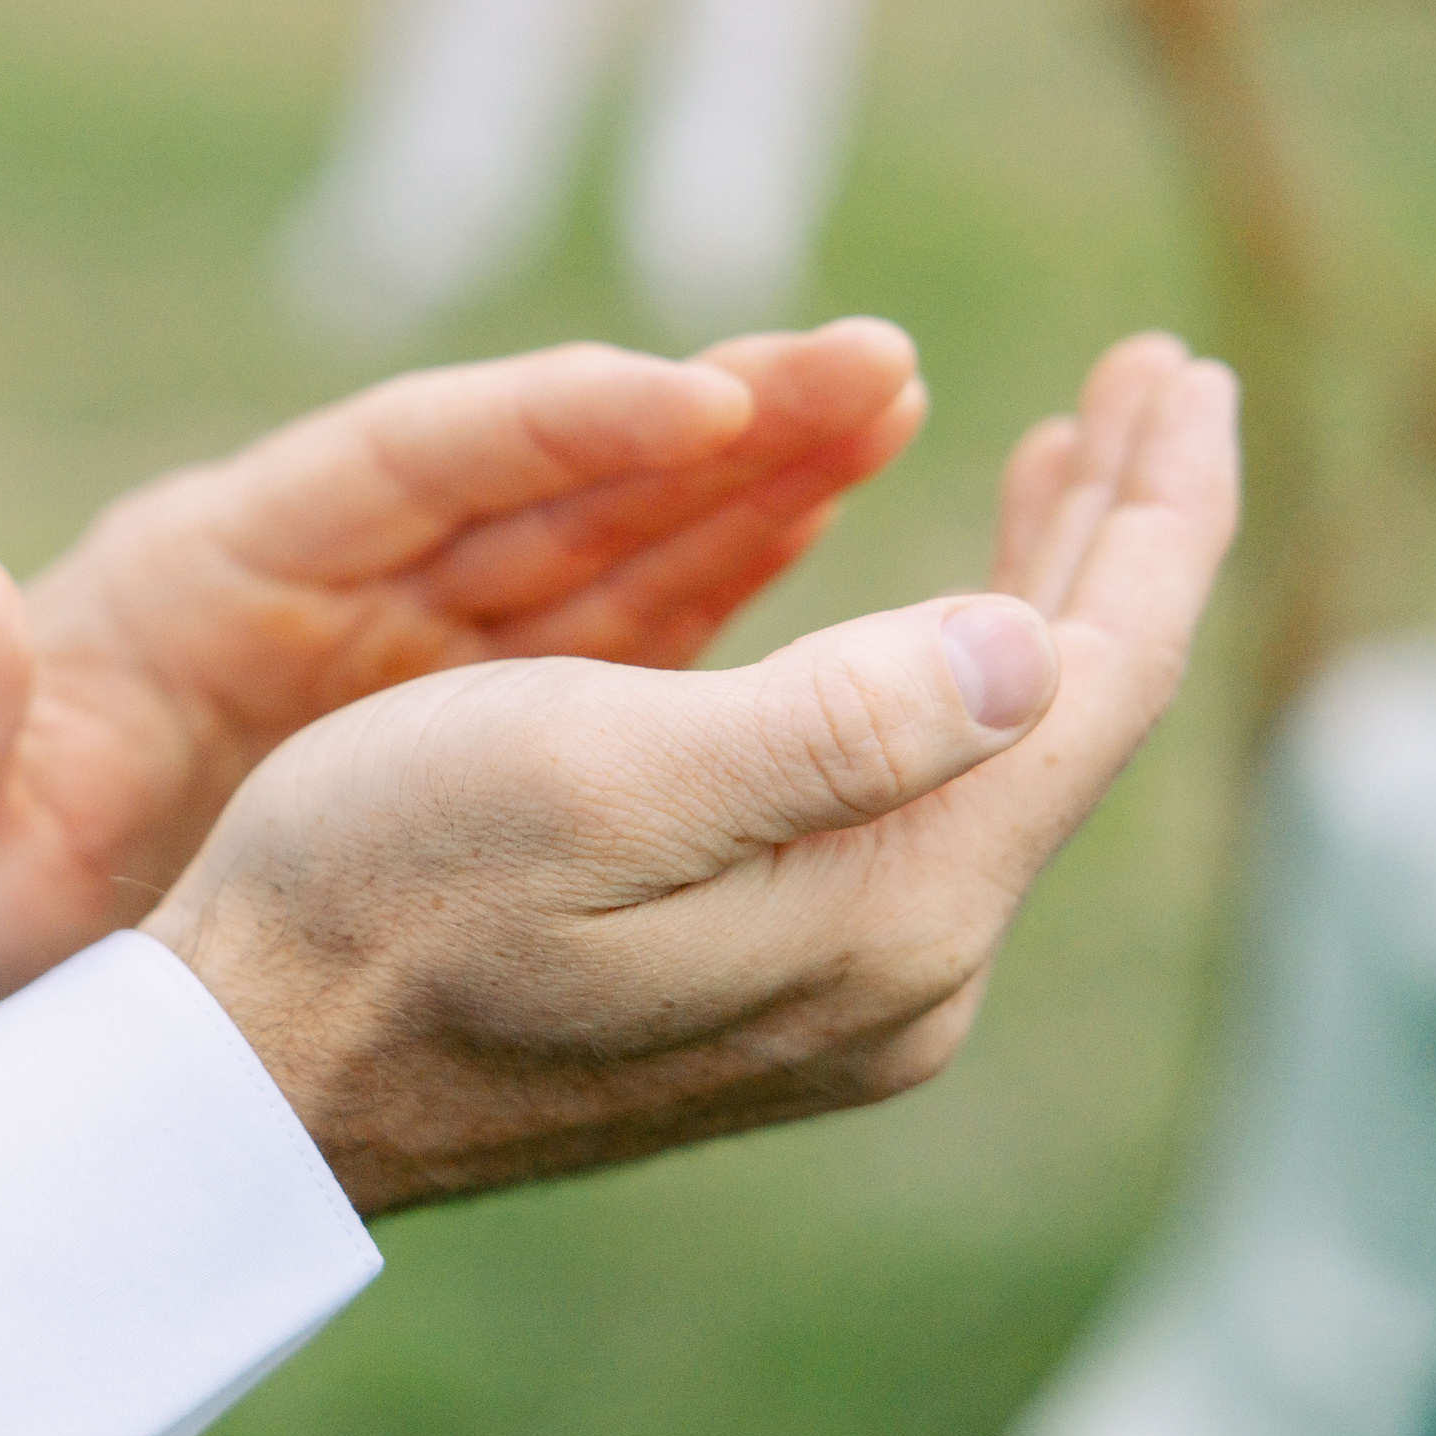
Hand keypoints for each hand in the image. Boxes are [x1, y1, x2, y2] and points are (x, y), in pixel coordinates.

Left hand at [0, 322, 926, 1053]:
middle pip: (533, 480)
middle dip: (698, 421)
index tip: (688, 398)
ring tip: (893, 405)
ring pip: (598, 547)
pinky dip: (712, 591)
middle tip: (872, 362)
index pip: (393, 467)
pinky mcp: (451, 731)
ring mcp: (400, 653)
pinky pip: (602, 645)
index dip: (543, 425)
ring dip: (743, 481)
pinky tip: (832, 542)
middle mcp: (324, 588)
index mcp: (205, 574)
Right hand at [139, 334, 1236, 1214]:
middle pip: (1065, 718)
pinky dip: (942, 680)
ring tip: (1059, 471)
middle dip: (1115, 537)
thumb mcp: (596, 778)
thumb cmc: (386, 892)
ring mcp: (836, 997)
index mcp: (881, 910)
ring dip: (1031, 598)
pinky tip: (923, 635)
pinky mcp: (767, 992)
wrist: (263, 1069)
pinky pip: (915, 803)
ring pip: (990, 758)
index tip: (1172, 366)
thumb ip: (838, 725)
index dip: (1153, 511)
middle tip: (1148, 385)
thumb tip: (1038, 650)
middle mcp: (896, 975)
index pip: (1090, 679)